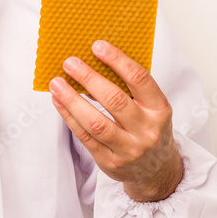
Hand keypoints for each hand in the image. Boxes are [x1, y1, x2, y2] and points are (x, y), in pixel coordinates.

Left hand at [49, 39, 182, 201]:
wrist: (156, 171)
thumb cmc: (149, 129)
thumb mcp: (151, 108)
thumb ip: (130, 88)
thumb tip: (94, 62)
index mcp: (159, 110)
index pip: (139, 79)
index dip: (117, 60)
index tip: (97, 46)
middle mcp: (146, 130)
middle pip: (114, 100)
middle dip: (89, 78)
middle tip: (70, 62)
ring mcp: (129, 149)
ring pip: (95, 122)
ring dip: (72, 100)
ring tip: (56, 83)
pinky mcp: (110, 162)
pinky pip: (85, 137)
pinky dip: (69, 117)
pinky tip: (59, 102)